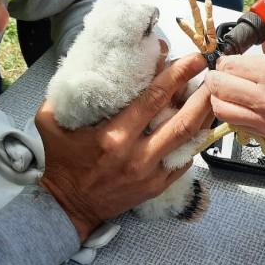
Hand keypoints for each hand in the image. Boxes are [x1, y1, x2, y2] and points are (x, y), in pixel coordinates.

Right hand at [36, 53, 210, 239]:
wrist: (68, 205)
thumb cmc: (61, 161)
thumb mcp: (50, 121)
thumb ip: (66, 91)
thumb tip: (88, 62)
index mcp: (113, 136)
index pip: (154, 98)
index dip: (177, 75)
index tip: (192, 59)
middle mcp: (137, 155)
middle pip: (182, 119)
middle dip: (201, 92)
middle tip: (212, 71)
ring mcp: (150, 173)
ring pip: (190, 139)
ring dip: (205, 114)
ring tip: (214, 93)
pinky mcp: (157, 185)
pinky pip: (185, 159)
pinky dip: (196, 139)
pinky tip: (202, 122)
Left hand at [203, 46, 264, 143]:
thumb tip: (242, 61)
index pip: (228, 66)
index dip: (224, 61)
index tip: (228, 60)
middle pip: (218, 88)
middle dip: (216, 78)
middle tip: (223, 74)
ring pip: (221, 110)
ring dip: (220, 98)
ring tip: (230, 91)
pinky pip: (238, 123)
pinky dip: (234, 113)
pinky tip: (244, 104)